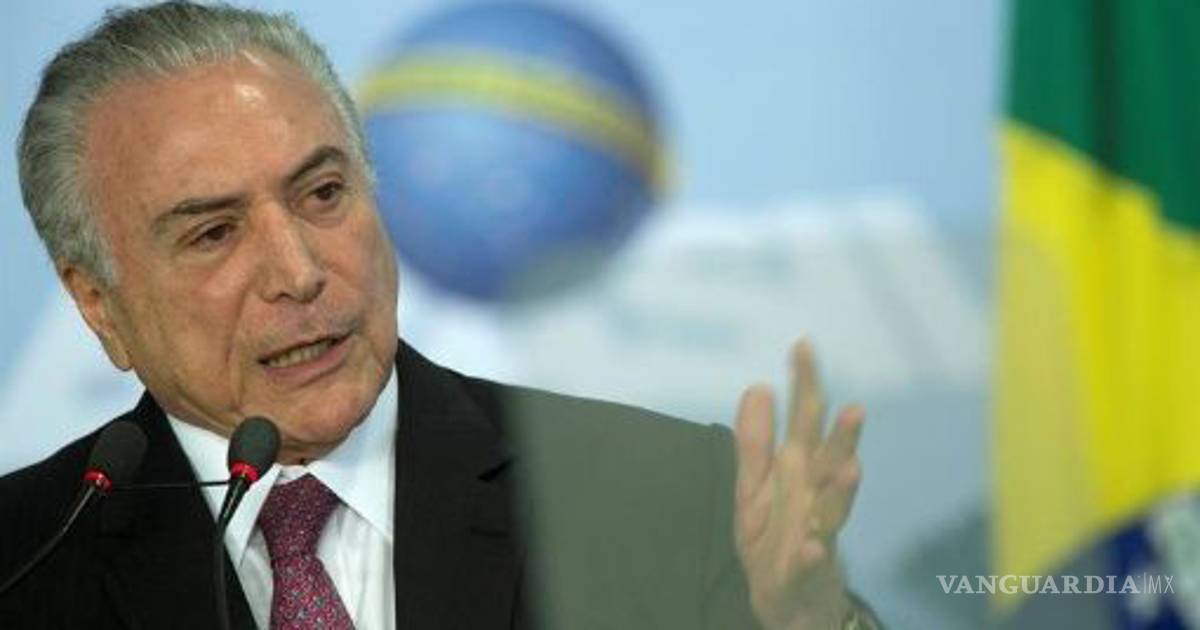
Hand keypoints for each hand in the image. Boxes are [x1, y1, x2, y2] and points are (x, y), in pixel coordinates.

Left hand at [733, 339, 864, 629]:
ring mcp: (816, 532)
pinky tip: (815, 545)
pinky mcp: (806, 569)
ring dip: (843, 489)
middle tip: (853, 408)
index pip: (805, 420)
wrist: (786, 599)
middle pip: (830, 460)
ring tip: (853, 468)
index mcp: (799, 469)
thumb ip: (754, 440)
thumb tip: (757, 386)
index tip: (802, 343)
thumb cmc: (774, 535)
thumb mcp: (752, 485)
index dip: (804, 383)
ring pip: (835, 508)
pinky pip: (811, 562)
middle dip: (842, 436)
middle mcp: (815, 495)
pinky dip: (814, 554)